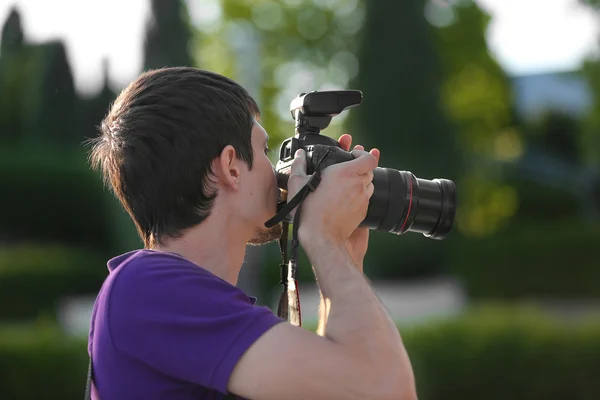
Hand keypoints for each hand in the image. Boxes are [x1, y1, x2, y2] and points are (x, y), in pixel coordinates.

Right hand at [286, 134, 379, 265]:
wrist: (321, 236)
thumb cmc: (309, 210)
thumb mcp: (297, 183)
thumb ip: (298, 164)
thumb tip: (299, 155)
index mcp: (346, 173)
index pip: (369, 158)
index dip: (363, 154)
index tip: (353, 155)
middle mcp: (358, 184)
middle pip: (369, 171)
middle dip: (359, 169)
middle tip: (345, 172)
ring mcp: (362, 199)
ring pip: (368, 185)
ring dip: (360, 183)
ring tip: (344, 187)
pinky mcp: (363, 212)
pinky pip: (365, 200)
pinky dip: (358, 197)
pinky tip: (344, 201)